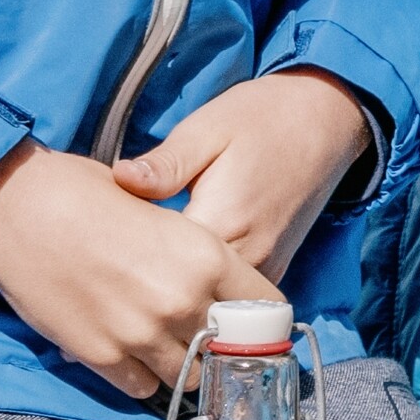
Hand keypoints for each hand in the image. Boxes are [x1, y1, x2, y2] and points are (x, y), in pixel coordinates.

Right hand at [0, 144, 278, 396]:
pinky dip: (142, 376)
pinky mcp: (101, 355)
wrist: (15, 206)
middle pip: (229, 350)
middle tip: (209, 342)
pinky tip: (133, 355)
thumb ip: (193, 251)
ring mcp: (141, 332)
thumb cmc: (84, 192)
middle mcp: (182, 299)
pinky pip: (142, 387)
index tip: (252, 323)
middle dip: (222, 348)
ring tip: (170, 349)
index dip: (260, 318)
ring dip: (183, 367)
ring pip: (189, 377)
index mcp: (206, 255)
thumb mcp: (159, 207)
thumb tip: (216, 281)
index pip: (266, 307)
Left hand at [116, 68, 376, 283]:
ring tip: (133, 274)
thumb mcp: (206, 129)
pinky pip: (231, 298)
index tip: (94, 248)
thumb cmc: (261, 117)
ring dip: (175, 292)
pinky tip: (172, 273)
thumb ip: (165, 164)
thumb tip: (119, 179)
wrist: (325, 119)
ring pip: (209, 301)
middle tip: (105, 263)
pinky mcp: (274, 269)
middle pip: (185, 293)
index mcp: (224, 221)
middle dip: (144, 285)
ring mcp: (266, 268)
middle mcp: (249, 257)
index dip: (122, 261)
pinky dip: (202, 291)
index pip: (161, 266)